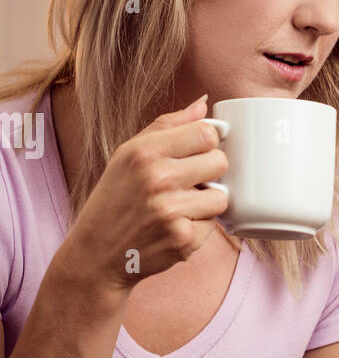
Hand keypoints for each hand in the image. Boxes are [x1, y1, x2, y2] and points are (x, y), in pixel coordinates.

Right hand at [54, 94, 229, 293]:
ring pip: (222, 197)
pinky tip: (173, 228)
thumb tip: (204, 103)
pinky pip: (213, 226)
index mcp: (144, 152)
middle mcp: (158, 179)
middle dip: (210, 173)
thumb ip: (168, 126)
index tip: (198, 152)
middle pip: (220, 162)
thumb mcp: (128, 154)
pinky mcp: (183, 240)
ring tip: (180, 207)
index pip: (206, 133)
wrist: (97, 254)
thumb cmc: (115, 199)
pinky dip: (198, 227)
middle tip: (187, 183)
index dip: (208, 143)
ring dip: (206, 203)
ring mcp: (171, 211)